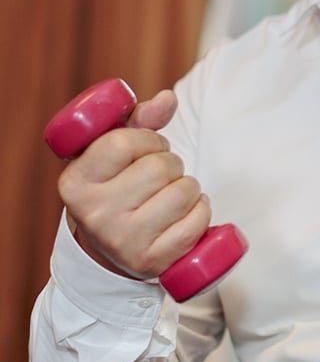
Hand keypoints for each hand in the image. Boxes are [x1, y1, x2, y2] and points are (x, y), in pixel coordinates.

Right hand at [57, 89, 211, 279]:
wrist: (112, 246)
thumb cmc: (118, 185)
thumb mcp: (115, 150)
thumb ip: (140, 119)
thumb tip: (168, 100)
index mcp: (75, 183)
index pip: (122, 143)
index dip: (147, 140)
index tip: (146, 149)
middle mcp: (94, 215)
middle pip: (160, 166)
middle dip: (171, 164)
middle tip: (159, 177)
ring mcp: (122, 242)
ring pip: (184, 192)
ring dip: (188, 187)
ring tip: (170, 195)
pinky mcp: (151, 262)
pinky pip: (196, 223)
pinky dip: (201, 211)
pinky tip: (186, 213)